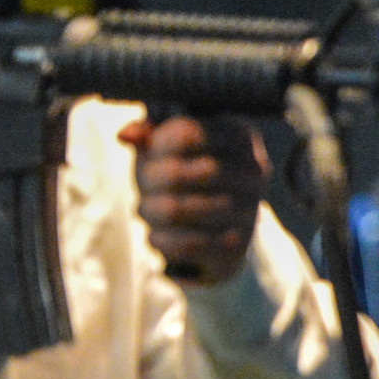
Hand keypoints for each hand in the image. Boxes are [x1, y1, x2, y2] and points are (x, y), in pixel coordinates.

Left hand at [118, 112, 267, 285]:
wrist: (222, 227)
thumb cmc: (190, 174)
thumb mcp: (171, 145)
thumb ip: (149, 133)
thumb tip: (126, 135)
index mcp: (240, 137)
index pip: (188, 134)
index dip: (158, 144)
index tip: (151, 151)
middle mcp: (252, 173)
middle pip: (176, 174)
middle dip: (150, 182)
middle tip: (146, 187)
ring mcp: (247, 210)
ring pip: (173, 211)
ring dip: (149, 211)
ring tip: (149, 209)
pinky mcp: (237, 245)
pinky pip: (182, 244)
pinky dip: (160, 239)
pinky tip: (158, 233)